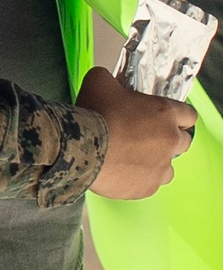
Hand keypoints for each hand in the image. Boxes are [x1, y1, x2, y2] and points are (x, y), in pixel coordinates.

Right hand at [76, 66, 195, 198]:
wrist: (81, 148)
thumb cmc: (94, 112)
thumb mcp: (100, 80)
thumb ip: (113, 81)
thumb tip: (111, 84)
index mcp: (164, 113)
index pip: (189, 114)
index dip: (179, 115)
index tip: (165, 117)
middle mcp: (170, 141)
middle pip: (184, 141)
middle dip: (169, 138)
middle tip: (145, 135)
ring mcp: (160, 168)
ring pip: (168, 167)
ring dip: (155, 161)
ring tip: (131, 157)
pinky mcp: (147, 188)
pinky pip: (149, 183)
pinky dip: (138, 178)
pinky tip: (120, 170)